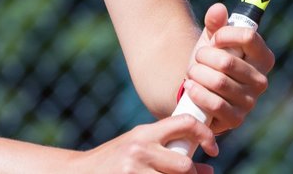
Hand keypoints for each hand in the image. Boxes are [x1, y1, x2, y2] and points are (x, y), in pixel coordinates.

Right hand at [73, 115, 219, 172]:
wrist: (79, 173)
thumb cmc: (113, 162)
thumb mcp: (137, 147)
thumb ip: (166, 150)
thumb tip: (207, 168)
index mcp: (143, 133)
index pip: (185, 123)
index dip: (205, 135)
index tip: (213, 150)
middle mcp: (140, 150)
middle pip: (184, 165)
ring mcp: (134, 171)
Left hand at [179, 3, 275, 134]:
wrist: (198, 89)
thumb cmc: (210, 61)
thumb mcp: (212, 39)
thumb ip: (215, 22)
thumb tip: (218, 9)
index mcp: (262, 57)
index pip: (248, 37)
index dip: (226, 34)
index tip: (214, 37)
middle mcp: (261, 80)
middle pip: (228, 62)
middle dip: (204, 57)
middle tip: (198, 57)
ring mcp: (250, 102)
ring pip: (219, 82)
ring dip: (198, 74)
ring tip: (192, 72)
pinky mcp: (236, 119)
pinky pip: (215, 104)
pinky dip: (198, 93)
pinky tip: (190, 86)